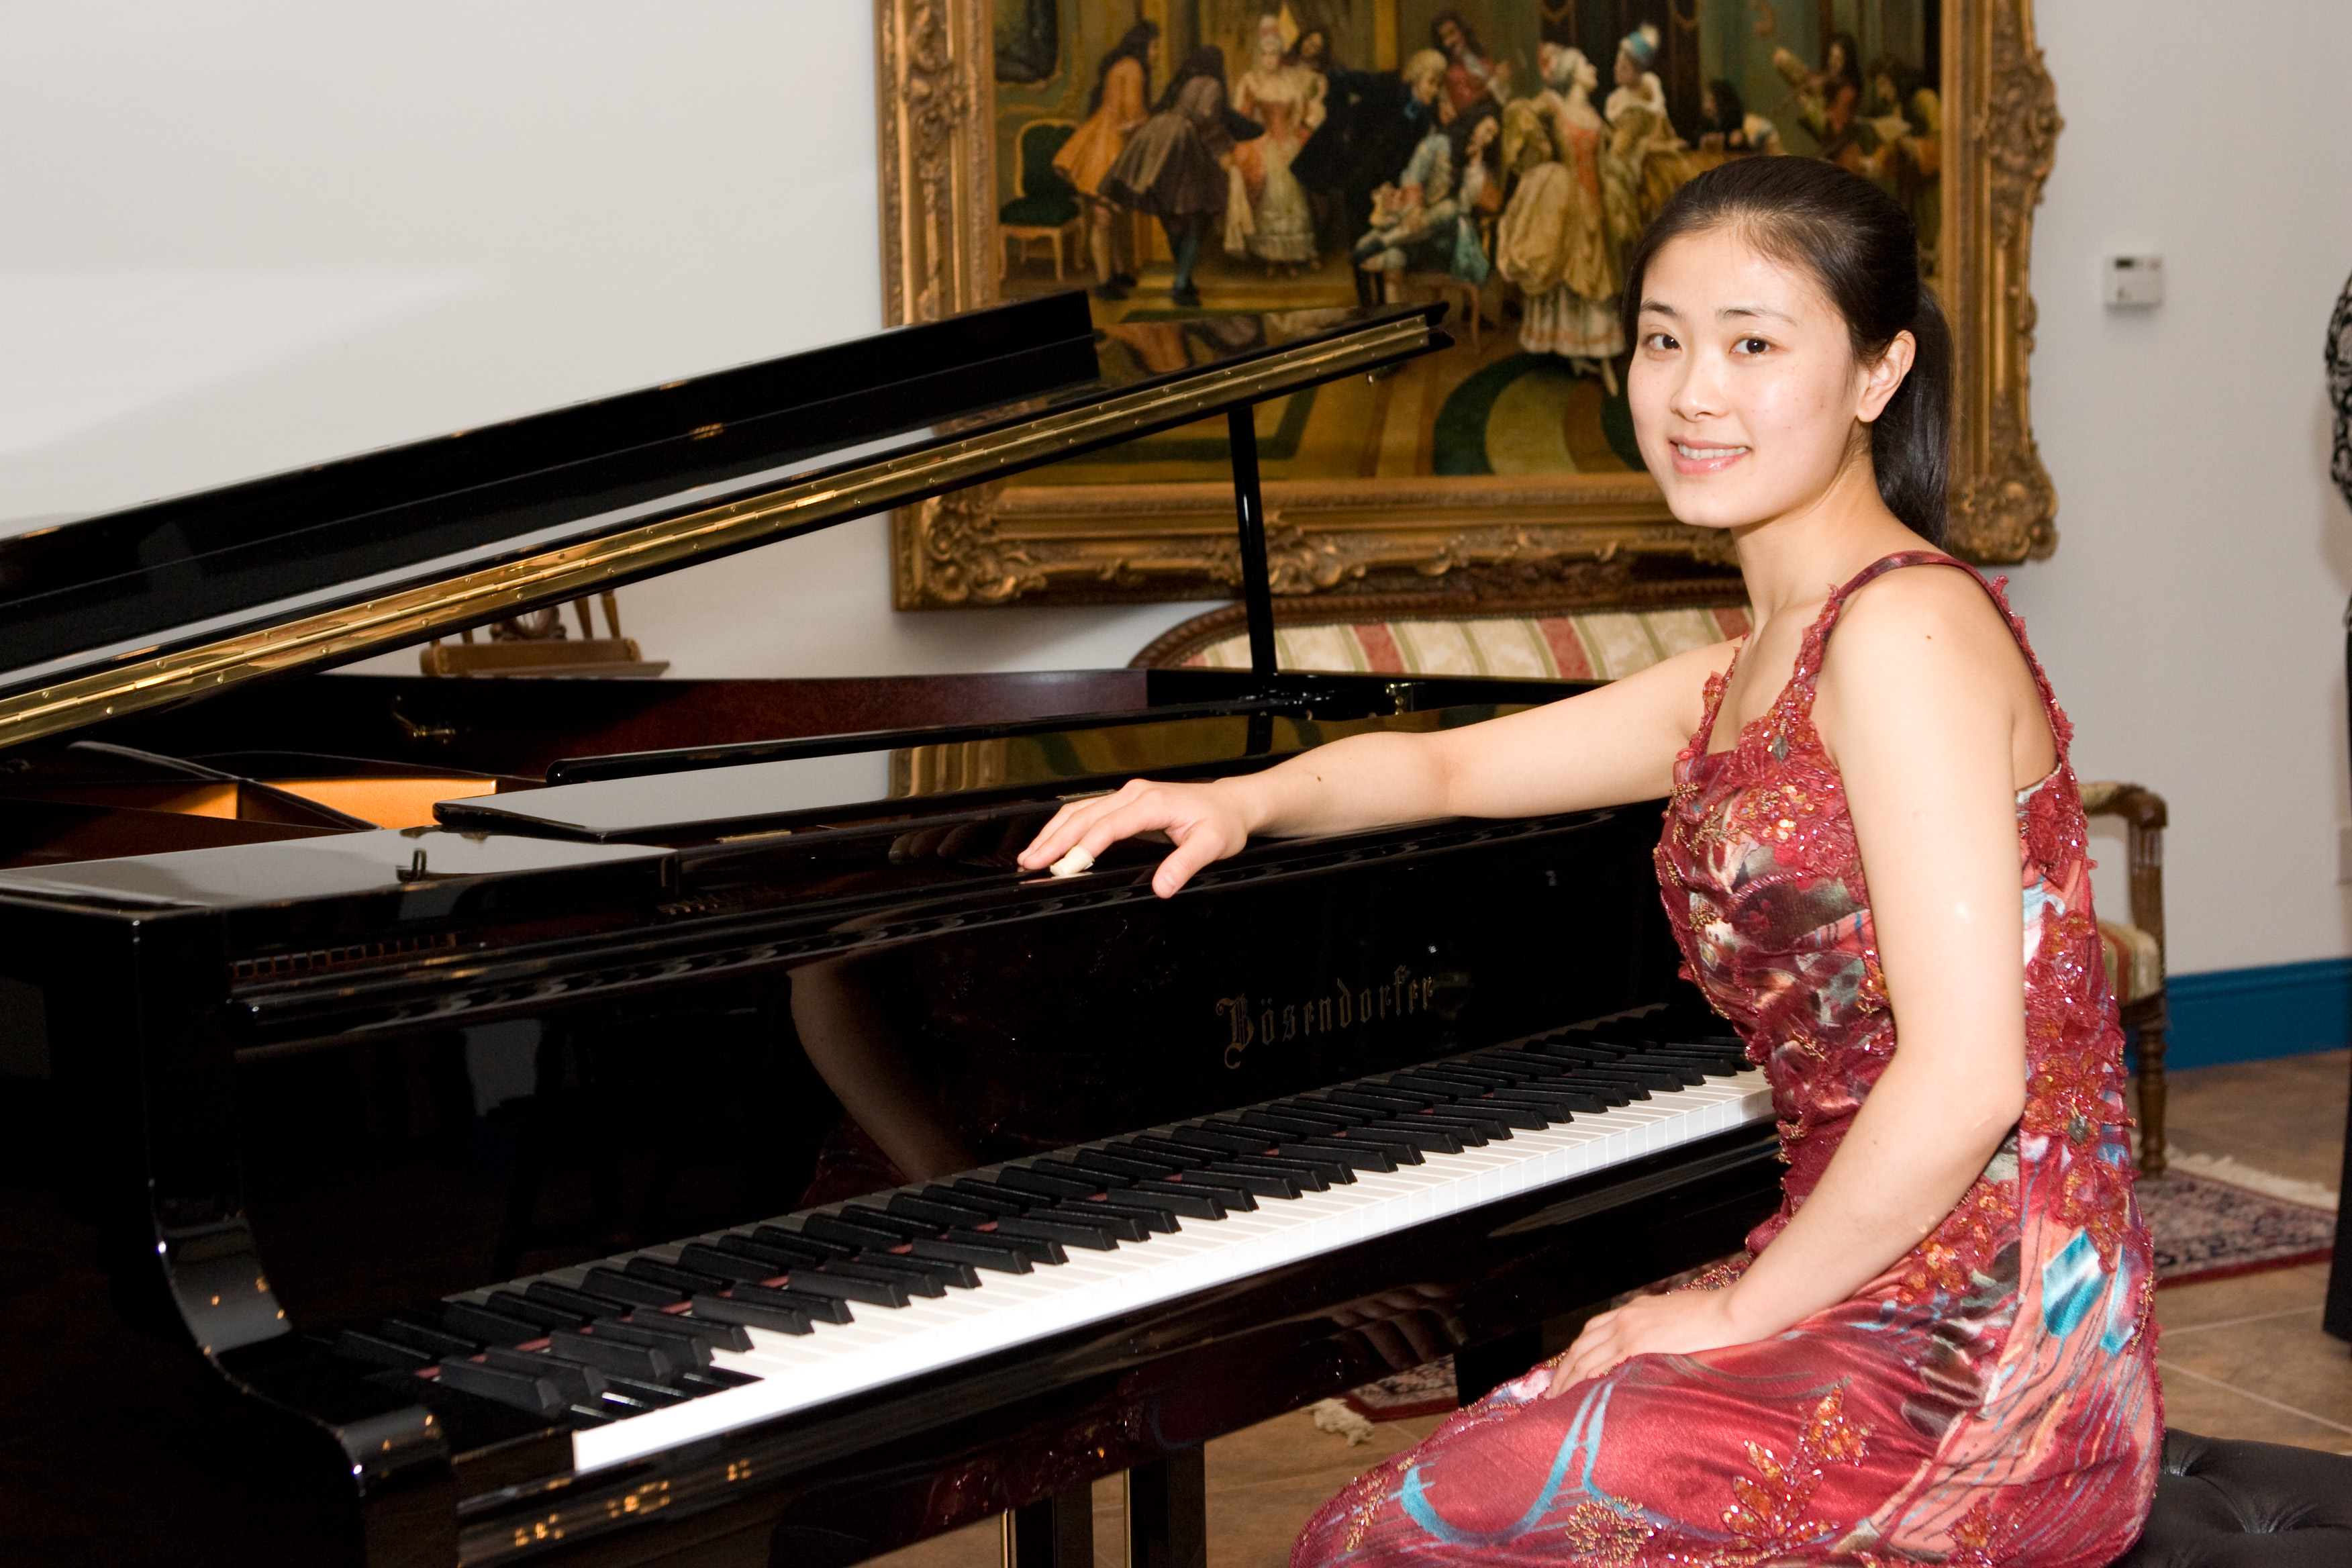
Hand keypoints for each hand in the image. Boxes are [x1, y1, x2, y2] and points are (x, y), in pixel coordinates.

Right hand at [1015, 776, 1251, 897]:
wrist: (1231, 803)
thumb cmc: (1222, 821)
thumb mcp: (1213, 846)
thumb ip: (1185, 865)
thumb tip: (1162, 886)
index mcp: (1153, 803)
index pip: (1109, 825)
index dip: (1085, 846)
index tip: (1065, 865)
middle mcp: (1135, 794)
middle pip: (1085, 815)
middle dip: (1054, 839)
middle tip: (1031, 862)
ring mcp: (1128, 796)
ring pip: (1081, 810)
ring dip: (1054, 831)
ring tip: (1031, 854)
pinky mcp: (1126, 802)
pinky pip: (1089, 811)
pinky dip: (1066, 826)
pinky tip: (1052, 841)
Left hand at [1541, 1287, 1753, 1394]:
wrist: (1732, 1313)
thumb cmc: (1716, 1316)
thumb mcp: (1679, 1317)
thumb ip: (1661, 1331)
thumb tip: (1658, 1348)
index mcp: (1636, 1309)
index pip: (1595, 1330)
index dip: (1578, 1350)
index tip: (1569, 1368)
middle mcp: (1627, 1316)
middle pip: (1582, 1343)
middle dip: (1564, 1366)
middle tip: (1552, 1389)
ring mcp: (1630, 1329)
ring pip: (1585, 1354)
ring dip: (1567, 1376)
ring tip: (1556, 1397)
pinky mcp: (1638, 1344)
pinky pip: (1602, 1364)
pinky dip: (1586, 1378)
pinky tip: (1578, 1394)